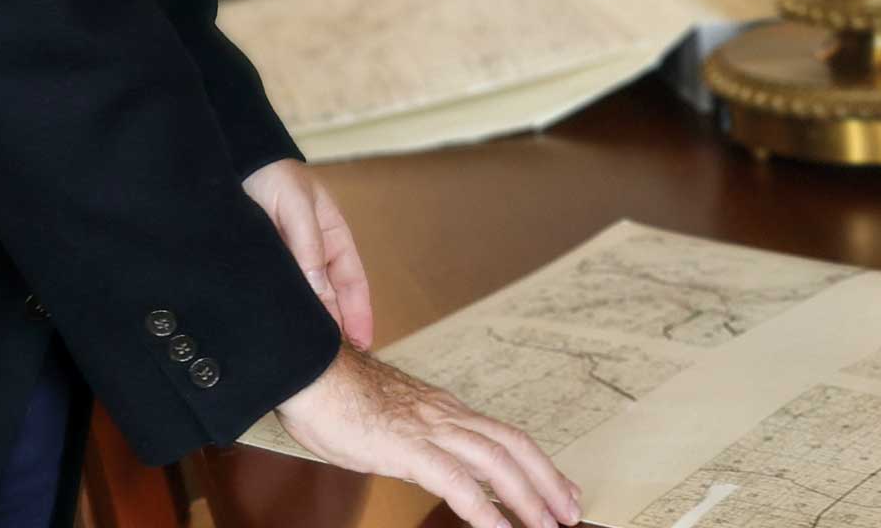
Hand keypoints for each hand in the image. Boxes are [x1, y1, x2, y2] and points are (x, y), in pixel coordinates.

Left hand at [244, 159, 372, 348]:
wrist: (235, 162)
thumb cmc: (274, 176)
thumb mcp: (298, 208)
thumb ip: (308, 247)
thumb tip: (319, 292)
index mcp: (332, 237)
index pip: (352, 283)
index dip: (358, 314)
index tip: (363, 344)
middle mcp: (311, 253)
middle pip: (328, 298)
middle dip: (333, 329)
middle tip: (333, 363)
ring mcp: (286, 261)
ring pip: (300, 299)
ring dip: (304, 324)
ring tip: (306, 357)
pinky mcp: (261, 265)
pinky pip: (273, 293)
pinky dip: (277, 312)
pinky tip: (275, 333)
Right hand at [279, 344, 582, 527]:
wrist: (308, 368)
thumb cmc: (336, 397)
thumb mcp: (389, 424)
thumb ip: (415, 442)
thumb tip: (429, 463)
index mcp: (444, 410)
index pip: (503, 435)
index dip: (536, 463)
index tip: (559, 487)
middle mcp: (446, 415)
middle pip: (513, 445)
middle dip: (547, 481)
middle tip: (572, 512)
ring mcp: (429, 429)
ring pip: (496, 461)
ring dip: (528, 497)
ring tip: (548, 526)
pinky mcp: (407, 446)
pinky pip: (455, 480)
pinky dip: (482, 509)